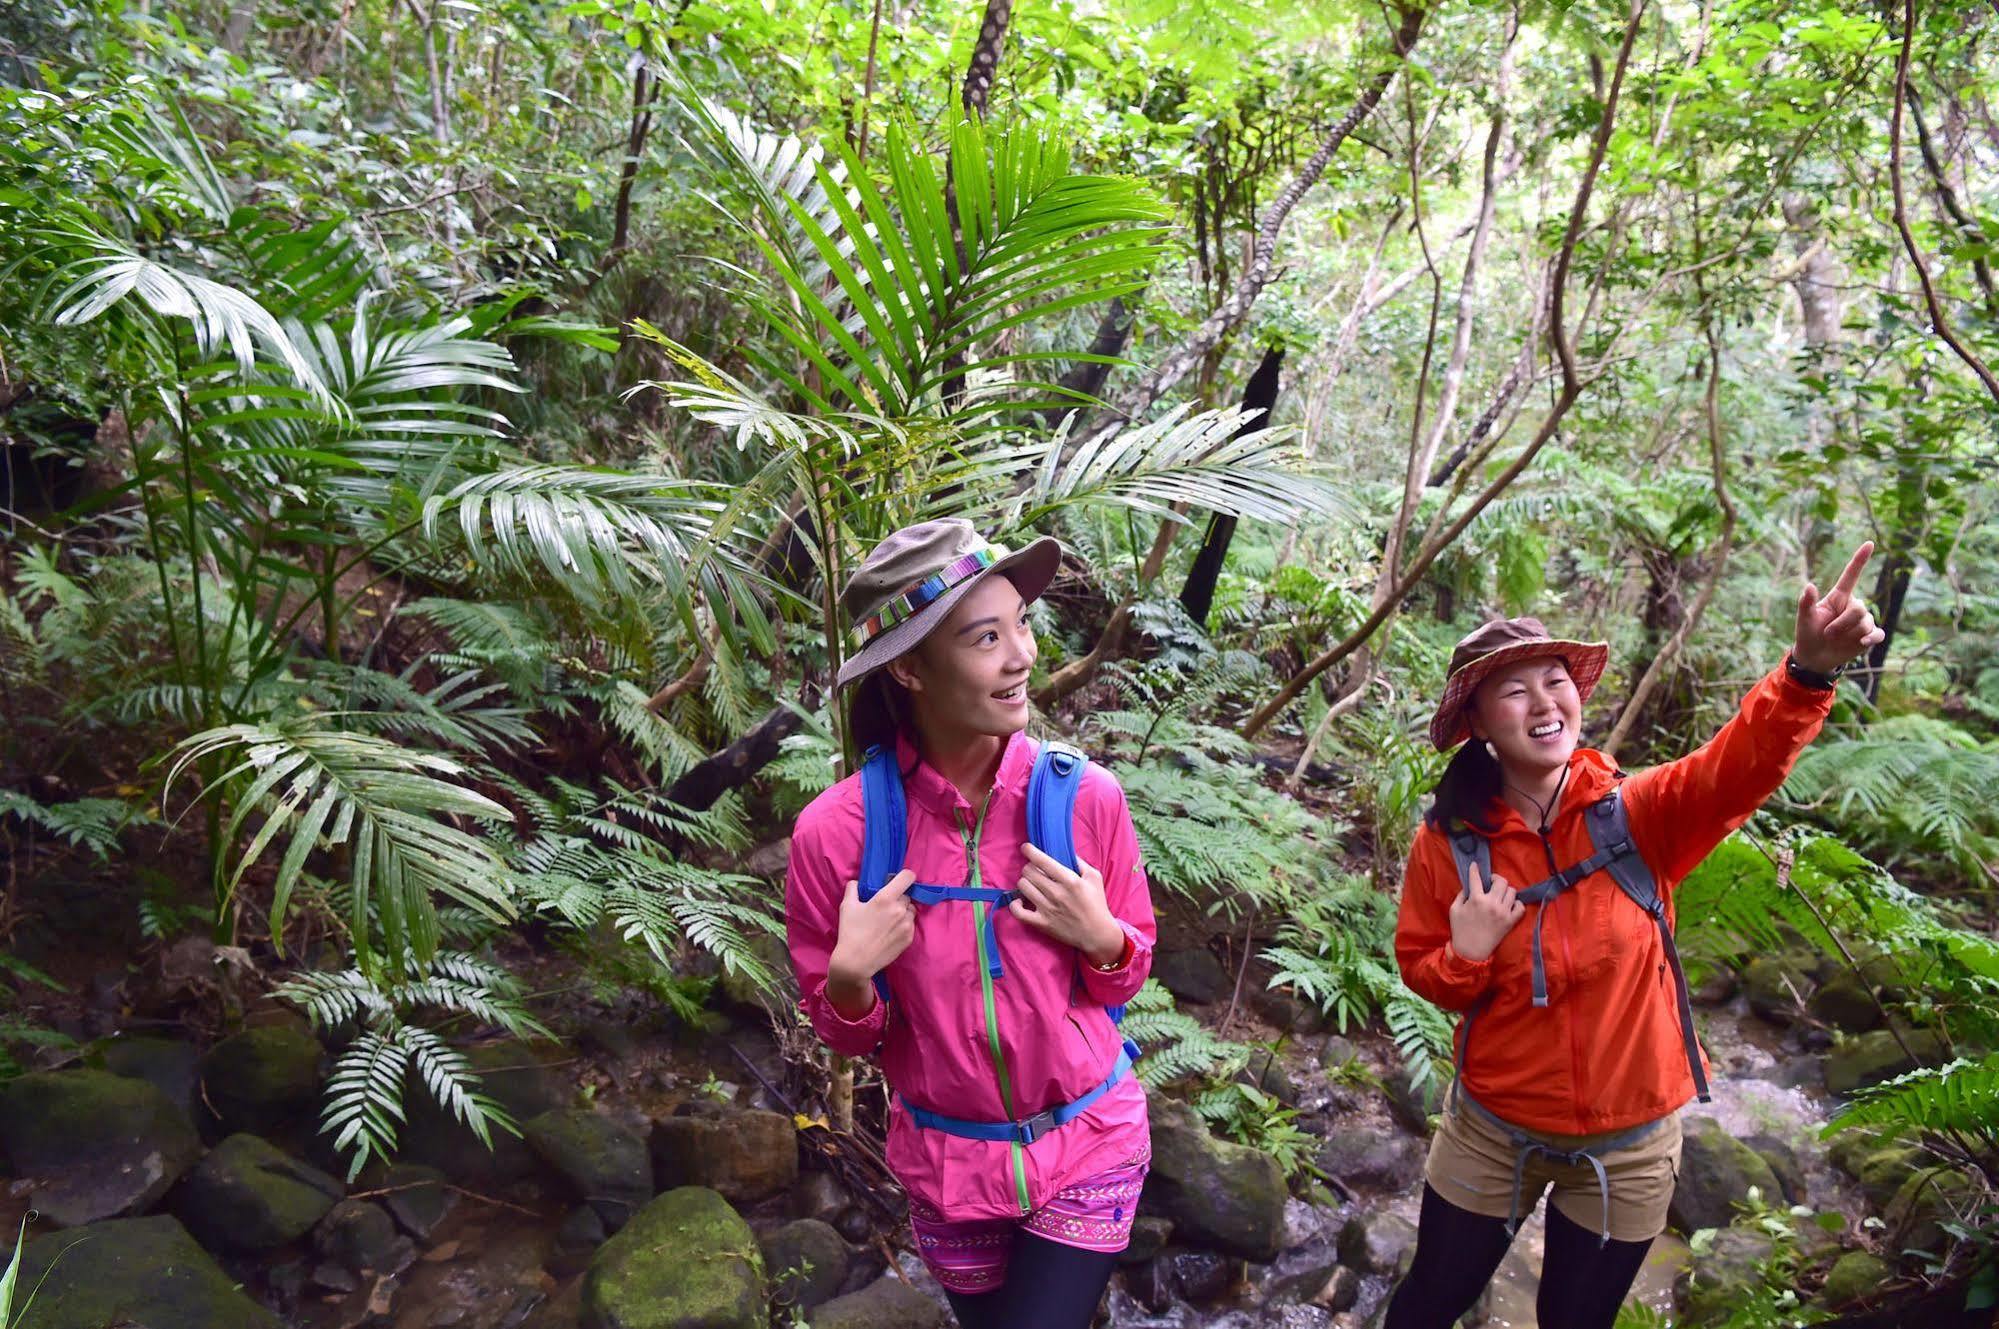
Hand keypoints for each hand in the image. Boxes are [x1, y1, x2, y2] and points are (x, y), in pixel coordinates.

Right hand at [827, 870, 916, 1007]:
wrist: (856, 962)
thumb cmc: (850, 932)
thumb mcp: (847, 906)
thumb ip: (853, 888)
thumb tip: (857, 882)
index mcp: (885, 898)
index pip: (907, 877)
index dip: (904, 876)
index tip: (898, 881)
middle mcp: (900, 909)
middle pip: (907, 895)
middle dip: (898, 898)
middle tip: (886, 906)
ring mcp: (907, 925)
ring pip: (911, 910)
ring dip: (903, 911)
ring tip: (889, 920)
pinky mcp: (909, 938)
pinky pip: (911, 924)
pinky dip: (904, 925)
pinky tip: (890, 932)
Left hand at [1010, 844, 1124, 964]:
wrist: (1097, 934)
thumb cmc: (1097, 904)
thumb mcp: (1094, 877)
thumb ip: (1079, 862)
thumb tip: (1063, 851)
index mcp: (1070, 880)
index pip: (1042, 861)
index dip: (1030, 851)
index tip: (1026, 848)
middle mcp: (1056, 893)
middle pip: (1029, 872)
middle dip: (1030, 868)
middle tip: (1035, 871)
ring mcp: (1047, 909)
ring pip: (1022, 887)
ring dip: (1025, 882)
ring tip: (1032, 884)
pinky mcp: (1041, 924)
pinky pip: (1018, 912)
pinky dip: (1015, 904)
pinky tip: (1020, 901)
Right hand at [1449, 862, 1524, 962]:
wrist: (1471, 951)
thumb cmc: (1460, 930)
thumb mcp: (1454, 910)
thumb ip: (1461, 895)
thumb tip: (1469, 886)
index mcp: (1476, 899)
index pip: (1476, 878)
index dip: (1475, 869)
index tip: (1475, 865)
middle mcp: (1491, 903)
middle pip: (1501, 881)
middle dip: (1495, 879)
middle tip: (1491, 883)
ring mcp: (1503, 912)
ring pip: (1512, 891)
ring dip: (1505, 891)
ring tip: (1500, 895)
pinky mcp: (1510, 921)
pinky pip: (1520, 907)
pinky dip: (1516, 903)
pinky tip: (1508, 905)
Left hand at [1793, 541, 1886, 674]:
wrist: (1814, 657)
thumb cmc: (1808, 633)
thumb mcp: (1804, 618)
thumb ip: (1806, 602)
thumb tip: (1809, 585)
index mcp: (1839, 597)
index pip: (1851, 575)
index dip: (1860, 560)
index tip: (1870, 543)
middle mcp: (1853, 606)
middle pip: (1859, 609)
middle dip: (1842, 623)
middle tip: (1827, 633)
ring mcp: (1863, 621)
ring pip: (1865, 623)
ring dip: (1847, 633)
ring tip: (1833, 639)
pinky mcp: (1869, 636)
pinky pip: (1877, 634)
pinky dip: (1871, 638)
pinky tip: (1863, 642)